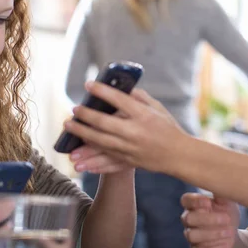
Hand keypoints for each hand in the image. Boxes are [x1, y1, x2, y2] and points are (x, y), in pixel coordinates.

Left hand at [63, 82, 188, 172]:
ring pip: (100, 142)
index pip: (119, 100)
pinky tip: (77, 160)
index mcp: (143, 116)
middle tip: (74, 109)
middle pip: (104, 123)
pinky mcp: (128, 161)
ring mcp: (130, 149)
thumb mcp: (157, 108)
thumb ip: (138, 97)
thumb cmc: (167, 128)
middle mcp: (135, 133)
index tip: (89, 85)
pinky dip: (91, 161)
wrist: (179, 155)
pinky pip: (106, 162)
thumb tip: (119, 87)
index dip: (102, 91)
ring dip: (82, 135)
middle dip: (85, 116)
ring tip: (69, 127)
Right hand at [180, 193, 239, 247]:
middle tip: (227, 218)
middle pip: (188, 219)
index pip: (186, 200)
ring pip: (192, 236)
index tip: (208, 203)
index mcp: (193, 203)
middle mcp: (188, 218)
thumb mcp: (227, 200)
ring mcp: (191, 234)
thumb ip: (221, 192)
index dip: (195, 201)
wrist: (232, 230)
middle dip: (208, 219)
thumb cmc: (226, 210)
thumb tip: (221, 179)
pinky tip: (227, 243)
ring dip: (212, 234)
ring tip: (230, 232)